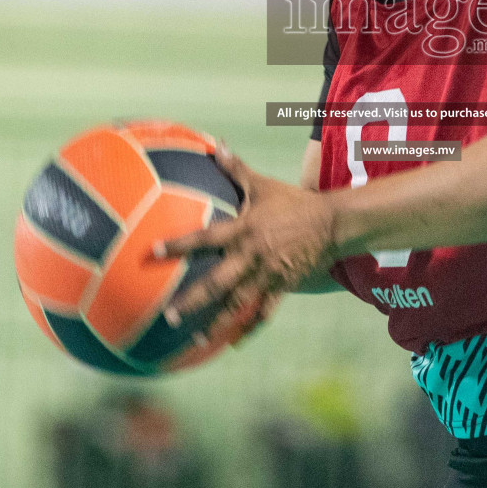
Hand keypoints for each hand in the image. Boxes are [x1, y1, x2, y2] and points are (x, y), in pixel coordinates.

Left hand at [150, 141, 336, 339]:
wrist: (332, 224)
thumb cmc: (293, 202)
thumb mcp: (263, 184)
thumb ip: (236, 168)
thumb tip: (216, 144)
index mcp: (244, 231)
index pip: (205, 239)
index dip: (179, 245)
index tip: (154, 252)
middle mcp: (252, 256)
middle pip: (217, 282)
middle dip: (193, 299)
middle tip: (170, 314)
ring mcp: (267, 275)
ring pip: (238, 305)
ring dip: (216, 324)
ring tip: (195, 341)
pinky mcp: (282, 287)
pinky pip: (263, 313)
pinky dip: (249, 329)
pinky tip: (233, 343)